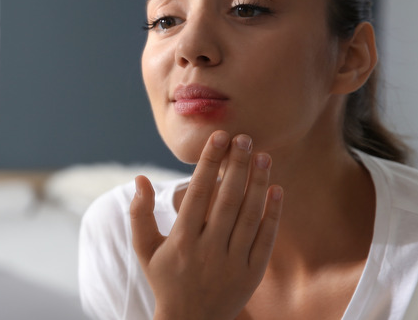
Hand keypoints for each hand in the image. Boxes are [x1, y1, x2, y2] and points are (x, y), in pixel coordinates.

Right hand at [130, 131, 282, 319]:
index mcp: (182, 240)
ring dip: (258, 184)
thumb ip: (139, 213)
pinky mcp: (251, 274)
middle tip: (245, 138)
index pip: (198, 193)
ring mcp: (232, 262)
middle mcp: (208, 249)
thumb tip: (140, 178)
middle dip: (237, 165)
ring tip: (264, 157)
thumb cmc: (165, 279)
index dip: (209, 162)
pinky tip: (277, 190)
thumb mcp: (145, 249)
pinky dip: (273, 214)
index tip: (218, 137)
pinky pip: (265, 239)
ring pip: (249, 216)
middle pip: (227, 200)